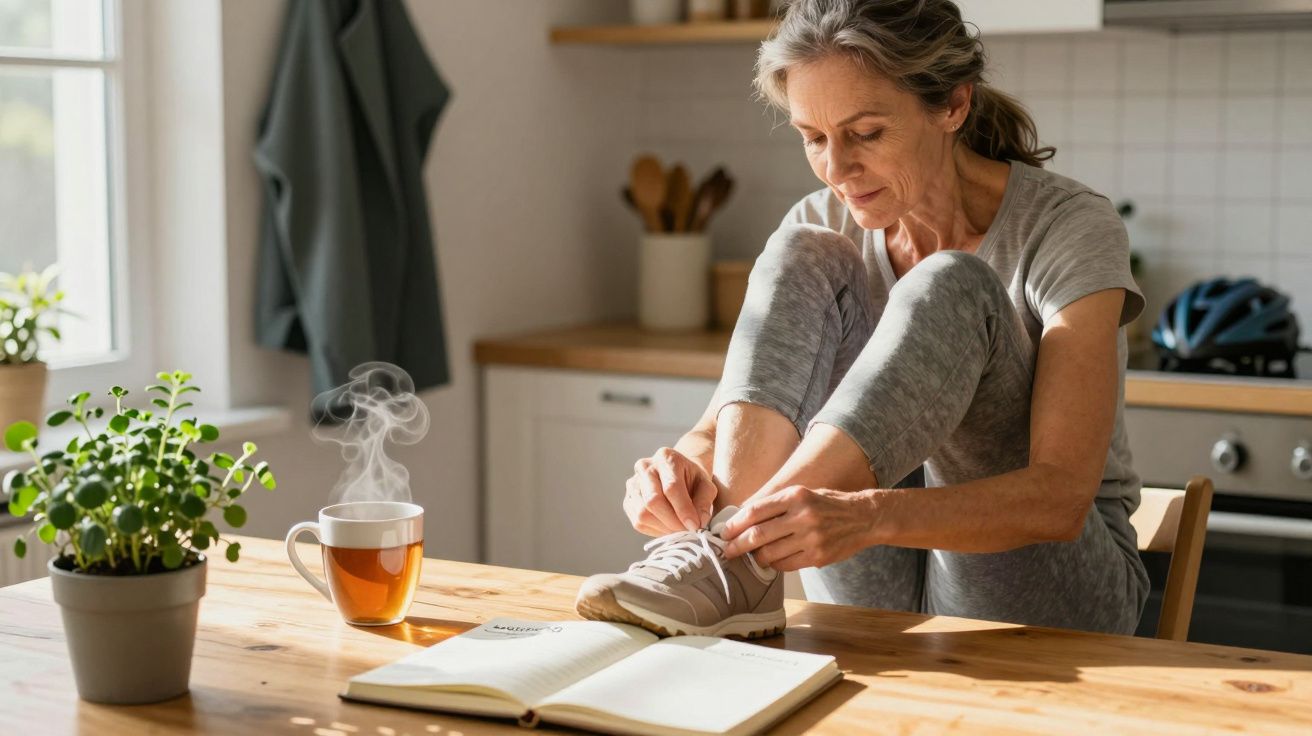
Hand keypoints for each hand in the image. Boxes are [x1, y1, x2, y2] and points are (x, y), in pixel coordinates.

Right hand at [623, 447, 717, 536]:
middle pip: (653, 501)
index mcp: (666, 458)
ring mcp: (632, 484)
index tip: (695, 525)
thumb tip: (698, 522)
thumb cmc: (692, 479)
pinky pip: (638, 522)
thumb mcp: (706, 484)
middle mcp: (645, 467)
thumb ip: (704, 502)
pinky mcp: (628, 500)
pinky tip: (667, 526)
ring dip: (664, 528)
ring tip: (678, 529)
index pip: (671, 487)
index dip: (683, 509)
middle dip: (672, 522)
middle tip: (687, 531)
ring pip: (643, 514)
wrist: (678, 474)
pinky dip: (655, 530)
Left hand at [720, 485, 875, 570]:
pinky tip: (773, 560)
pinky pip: (786, 565)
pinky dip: (775, 564)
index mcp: (795, 496)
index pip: (755, 511)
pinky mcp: (818, 556)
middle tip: (727, 551)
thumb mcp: (802, 494)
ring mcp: (811, 538)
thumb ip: (776, 504)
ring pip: (770, 553)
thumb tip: (743, 517)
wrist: (864, 518)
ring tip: (752, 556)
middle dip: (737, 545)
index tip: (724, 532)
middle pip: (758, 535)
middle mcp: (802, 516)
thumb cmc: (828, 504)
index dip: (735, 524)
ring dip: (756, 557)